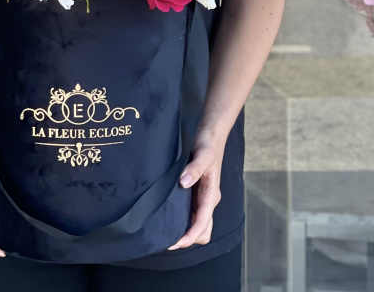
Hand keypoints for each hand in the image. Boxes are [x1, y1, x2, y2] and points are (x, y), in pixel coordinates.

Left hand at [168, 133, 224, 250]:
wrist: (211, 134)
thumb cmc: (208, 144)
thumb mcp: (202, 154)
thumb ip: (194, 168)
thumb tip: (183, 183)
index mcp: (211, 194)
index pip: (203, 223)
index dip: (189, 236)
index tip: (175, 243)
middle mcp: (208, 199)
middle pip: (203, 230)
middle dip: (188, 239)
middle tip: (166, 241)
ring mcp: (203, 197)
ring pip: (198, 223)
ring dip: (185, 231)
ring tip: (165, 232)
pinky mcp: (197, 192)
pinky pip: (192, 212)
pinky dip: (183, 220)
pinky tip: (169, 216)